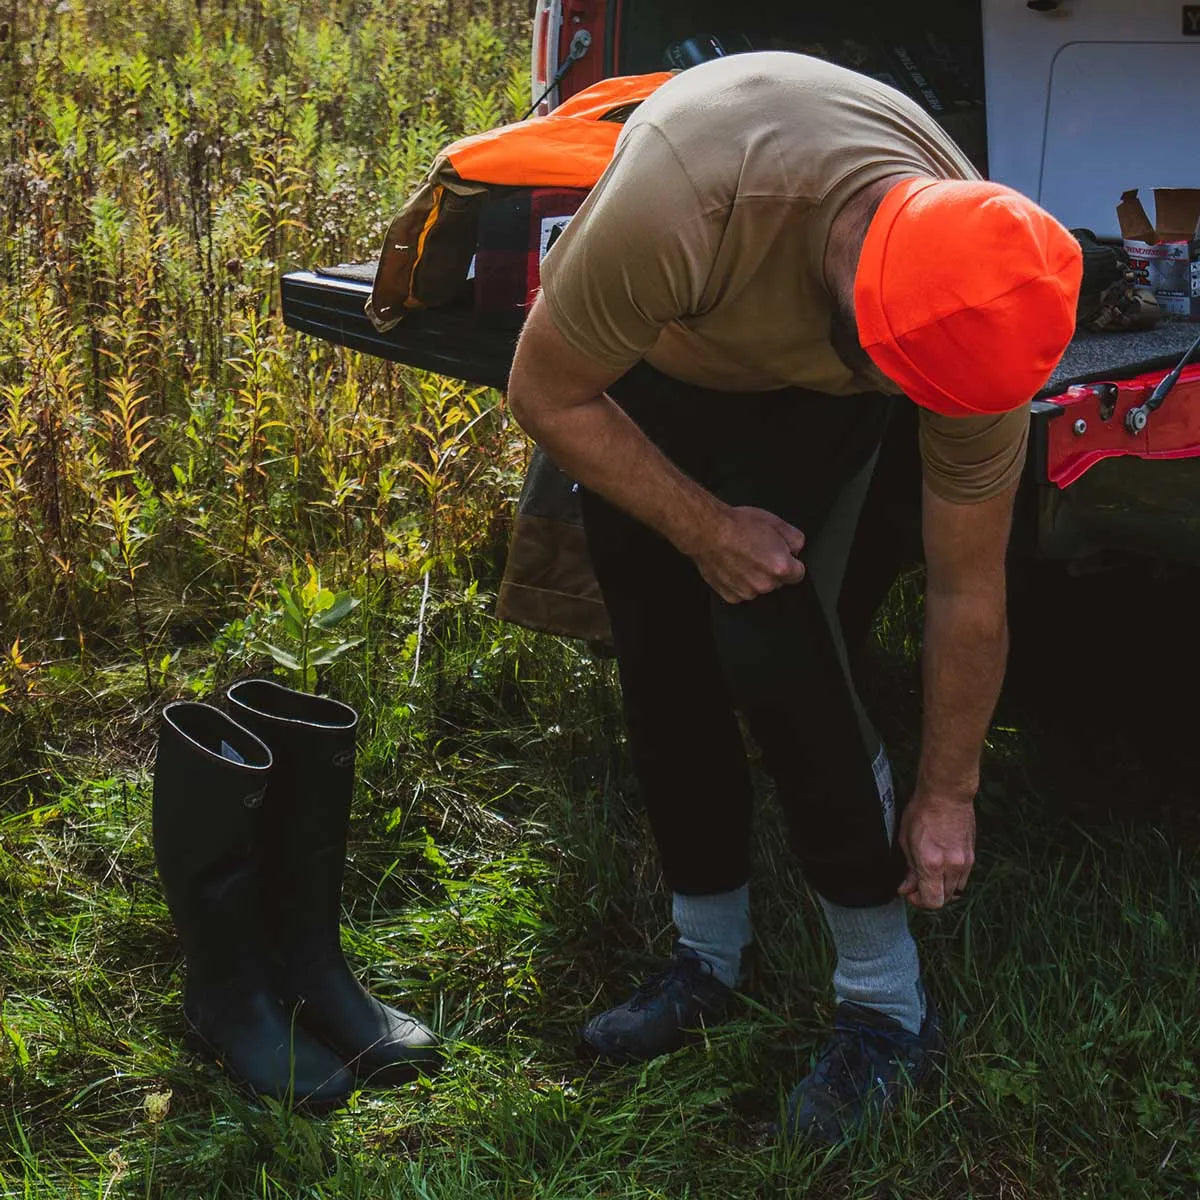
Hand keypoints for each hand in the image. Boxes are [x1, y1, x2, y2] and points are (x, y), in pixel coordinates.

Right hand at [689, 505, 805, 602]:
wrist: (707, 531)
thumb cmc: (736, 526)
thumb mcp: (775, 522)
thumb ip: (795, 539)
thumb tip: (796, 548)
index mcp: (780, 567)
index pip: (798, 573)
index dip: (791, 562)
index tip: (782, 555)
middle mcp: (765, 584)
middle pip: (777, 581)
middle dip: (771, 568)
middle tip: (758, 550)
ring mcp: (747, 592)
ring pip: (758, 586)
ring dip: (754, 576)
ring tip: (742, 556)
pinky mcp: (731, 595)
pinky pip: (741, 591)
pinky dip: (739, 581)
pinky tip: (732, 565)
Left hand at [897, 791, 975, 908]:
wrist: (947, 794)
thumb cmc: (922, 812)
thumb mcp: (906, 841)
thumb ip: (909, 869)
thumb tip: (907, 888)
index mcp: (932, 864)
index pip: (932, 901)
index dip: (918, 902)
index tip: (909, 893)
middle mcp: (952, 867)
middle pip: (944, 899)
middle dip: (929, 896)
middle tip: (916, 885)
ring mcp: (965, 862)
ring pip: (955, 891)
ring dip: (941, 889)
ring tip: (928, 876)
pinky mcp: (972, 856)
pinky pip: (963, 878)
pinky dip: (951, 879)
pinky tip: (940, 867)